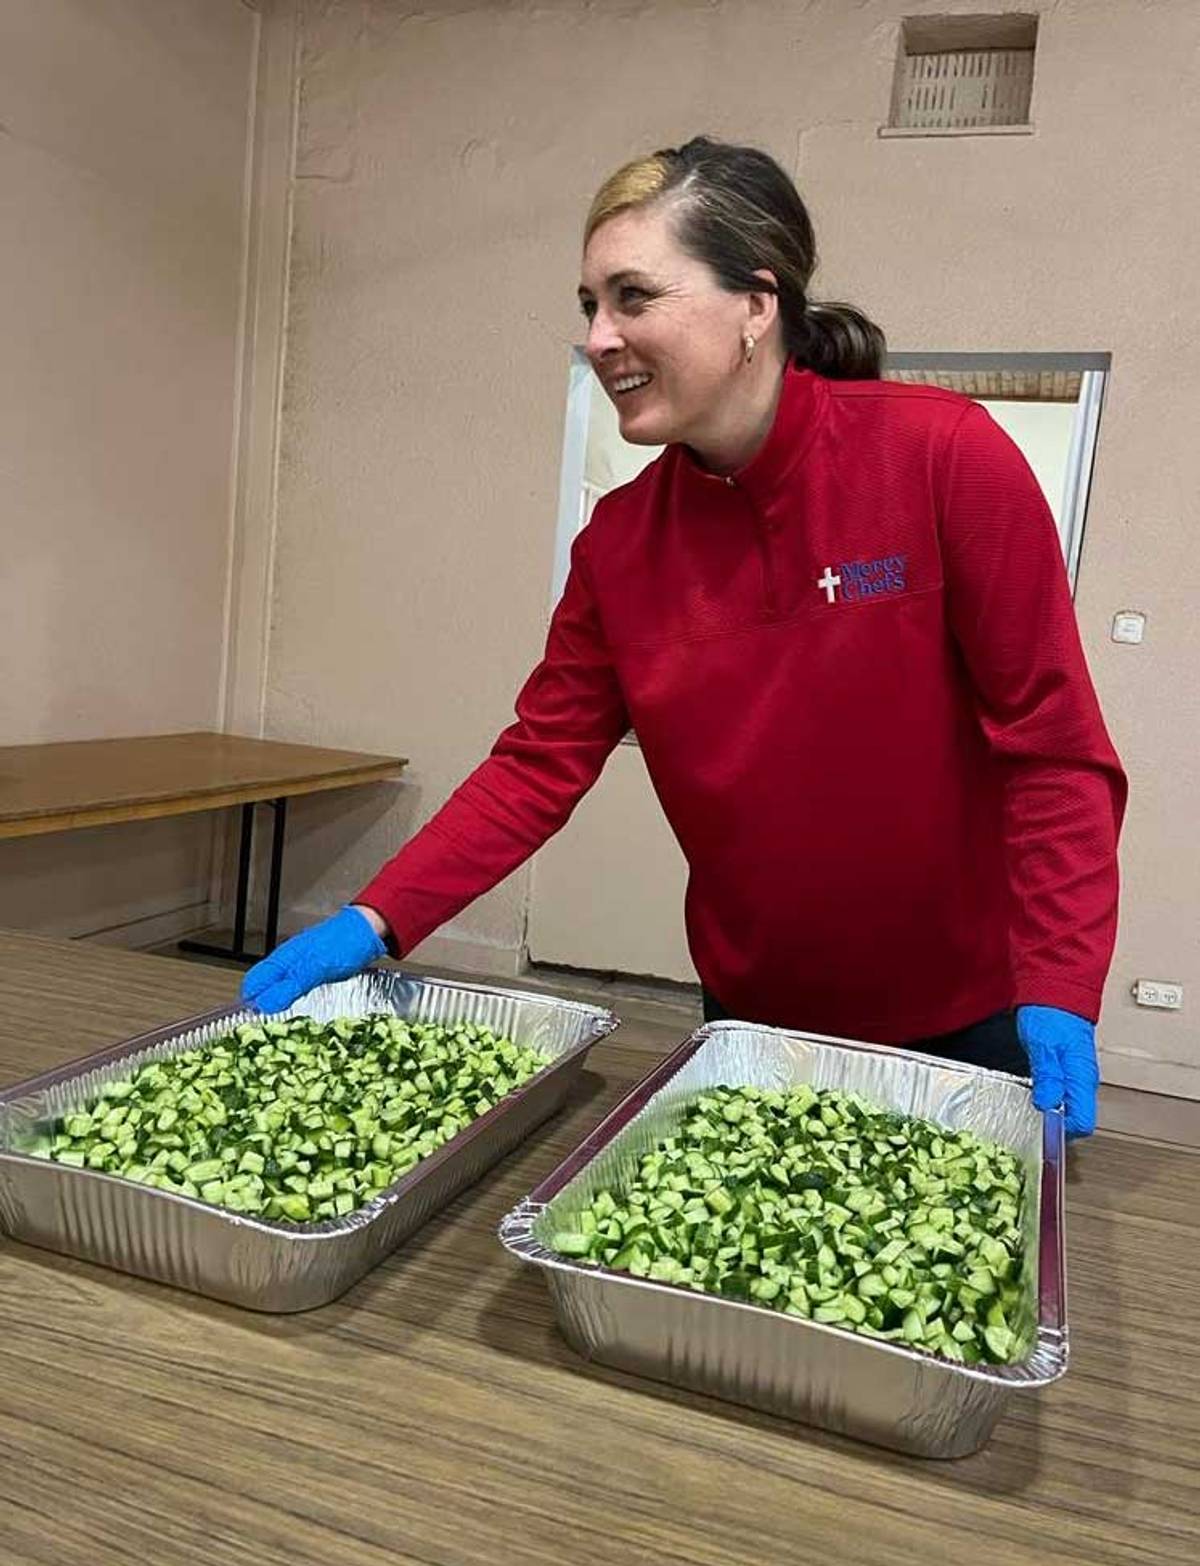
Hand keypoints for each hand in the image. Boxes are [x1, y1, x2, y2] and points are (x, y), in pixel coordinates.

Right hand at [241, 906, 386, 1013]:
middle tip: (270, 1030)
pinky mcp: (314, 973)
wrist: (369, 930)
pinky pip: (296, 989)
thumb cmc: (345, 943)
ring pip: (280, 990)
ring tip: (286, 1024)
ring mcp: (300, 968)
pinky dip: (296, 1001)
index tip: (254, 1024)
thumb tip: (264, 1005)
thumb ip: (291, 986)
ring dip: (281, 1006)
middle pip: (264, 989)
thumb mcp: (317, 968)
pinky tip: (304, 1011)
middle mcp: (287, 963)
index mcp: (282, 960)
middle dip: (264, 1008)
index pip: (252, 984)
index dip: (250, 1004)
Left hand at [1017, 1005, 1099, 1137]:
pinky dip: (1049, 1097)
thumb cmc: (1050, 1014)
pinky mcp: (1068, 1069)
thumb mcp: (1043, 1046)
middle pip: (1076, 1118)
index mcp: (1081, 1077)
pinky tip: (1036, 1094)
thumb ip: (1048, 1077)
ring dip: (1051, 1110)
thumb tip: (1048, 1105)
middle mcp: (1083, 1080)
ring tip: (1032, 1109)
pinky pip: (1063, 1093)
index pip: (1083, 1122)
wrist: (1056, 991)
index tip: (1042, 1129)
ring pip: (1069, 1106)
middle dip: (1055, 1124)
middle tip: (1032, 1121)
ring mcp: (1077, 1075)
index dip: (1063, 1130)